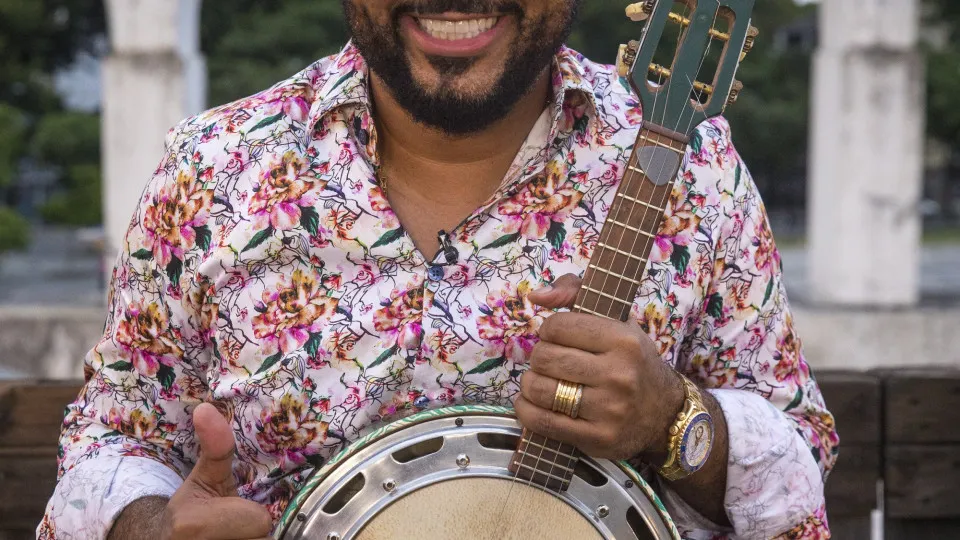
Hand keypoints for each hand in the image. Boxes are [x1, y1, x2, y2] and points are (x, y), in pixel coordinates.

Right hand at [159, 404, 272, 539]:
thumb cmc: (192, 511)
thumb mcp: (204, 478)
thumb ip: (216, 447)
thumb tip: (207, 408)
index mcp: (194, 526)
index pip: (259, 522)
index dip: (253, 515)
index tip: (236, 513)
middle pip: (262, 538)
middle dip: (254, 532)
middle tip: (235, 527)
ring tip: (233, 535)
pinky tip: (235, 539)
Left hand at [515, 274, 684, 461]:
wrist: (664, 413)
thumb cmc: (632, 360)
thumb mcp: (616, 318)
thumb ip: (575, 292)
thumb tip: (537, 296)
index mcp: (624, 341)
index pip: (557, 327)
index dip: (550, 331)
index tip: (558, 338)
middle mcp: (619, 375)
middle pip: (545, 358)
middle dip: (539, 357)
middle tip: (550, 362)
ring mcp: (609, 410)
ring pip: (539, 390)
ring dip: (530, 384)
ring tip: (541, 382)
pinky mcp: (598, 438)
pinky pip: (543, 423)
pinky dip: (527, 411)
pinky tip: (530, 404)